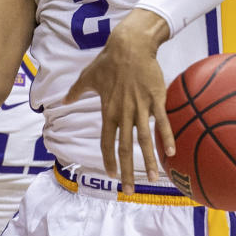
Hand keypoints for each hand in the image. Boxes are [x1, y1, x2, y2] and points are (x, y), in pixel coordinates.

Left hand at [63, 9, 172, 191]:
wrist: (130, 45)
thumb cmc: (108, 60)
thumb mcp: (87, 77)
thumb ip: (76, 91)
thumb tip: (64, 99)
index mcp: (108, 111)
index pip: (107, 142)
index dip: (108, 159)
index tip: (111, 174)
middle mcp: (124, 113)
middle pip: (125, 148)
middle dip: (127, 171)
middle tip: (130, 190)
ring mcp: (141, 108)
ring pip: (145, 140)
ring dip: (150, 161)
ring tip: (155, 178)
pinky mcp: (156, 99)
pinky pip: (163, 122)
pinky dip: (167, 138)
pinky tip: (171, 153)